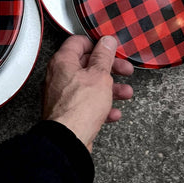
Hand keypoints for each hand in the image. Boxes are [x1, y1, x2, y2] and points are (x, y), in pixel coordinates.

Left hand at [43, 35, 133, 151]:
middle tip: (124, 70)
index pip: (78, 42)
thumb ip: (104, 56)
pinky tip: (112, 113)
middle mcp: (58, 76)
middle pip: (86, 65)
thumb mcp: (99, 76)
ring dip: (110, 89)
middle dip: (109, 68)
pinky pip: (86, 105)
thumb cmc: (78, 108)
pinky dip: (101, 107)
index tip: (110, 48)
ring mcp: (61, 95)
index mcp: (62, 61)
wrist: (68, 140)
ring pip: (89, 86)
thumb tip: (106, 42)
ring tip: (125, 93)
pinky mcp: (66, 112)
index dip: (97, 44)